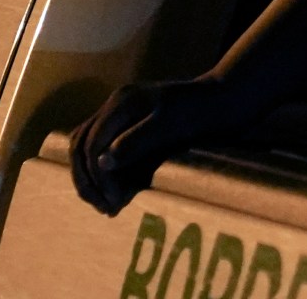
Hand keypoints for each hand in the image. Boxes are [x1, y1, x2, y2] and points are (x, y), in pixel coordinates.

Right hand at [69, 76, 250, 214]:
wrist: (226, 99)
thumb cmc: (201, 111)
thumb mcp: (170, 125)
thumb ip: (135, 141)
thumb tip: (102, 162)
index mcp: (121, 102)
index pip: (91, 144)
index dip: (97, 176)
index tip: (113, 201)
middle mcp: (115, 105)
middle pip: (81, 145)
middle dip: (87, 179)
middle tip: (103, 207)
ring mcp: (121, 113)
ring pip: (87, 146)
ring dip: (90, 175)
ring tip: (104, 202)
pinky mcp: (131, 123)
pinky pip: (103, 145)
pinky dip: (102, 168)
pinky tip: (112, 187)